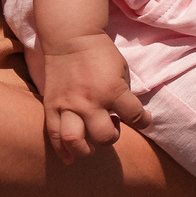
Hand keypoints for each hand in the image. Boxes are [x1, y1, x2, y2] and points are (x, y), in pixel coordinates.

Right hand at [38, 37, 147, 162]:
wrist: (70, 38)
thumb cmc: (100, 53)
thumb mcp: (122, 70)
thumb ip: (124, 94)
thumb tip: (125, 114)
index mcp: (112, 90)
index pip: (134, 116)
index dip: (143, 121)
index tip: (144, 120)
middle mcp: (90, 102)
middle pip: (104, 136)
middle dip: (112, 137)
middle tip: (112, 127)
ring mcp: (68, 105)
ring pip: (75, 140)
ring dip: (86, 149)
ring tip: (91, 146)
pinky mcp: (51, 106)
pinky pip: (54, 135)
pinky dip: (62, 150)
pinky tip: (70, 158)